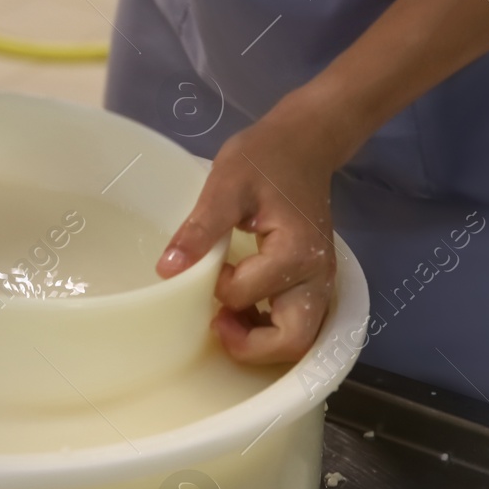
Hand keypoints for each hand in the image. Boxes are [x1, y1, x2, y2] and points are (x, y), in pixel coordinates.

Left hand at [157, 95, 341, 364]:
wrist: (304, 142)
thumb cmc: (264, 157)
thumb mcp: (225, 183)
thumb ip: (200, 228)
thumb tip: (167, 269)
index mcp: (294, 252)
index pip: (245, 296)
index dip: (217, 290)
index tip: (207, 264)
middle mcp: (316, 275)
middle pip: (292, 341)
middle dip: (250, 345)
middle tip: (217, 322)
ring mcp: (321, 281)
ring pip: (299, 339)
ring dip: (261, 341)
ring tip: (229, 316)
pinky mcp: (316, 281)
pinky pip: (300, 323)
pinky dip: (272, 329)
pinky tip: (245, 308)